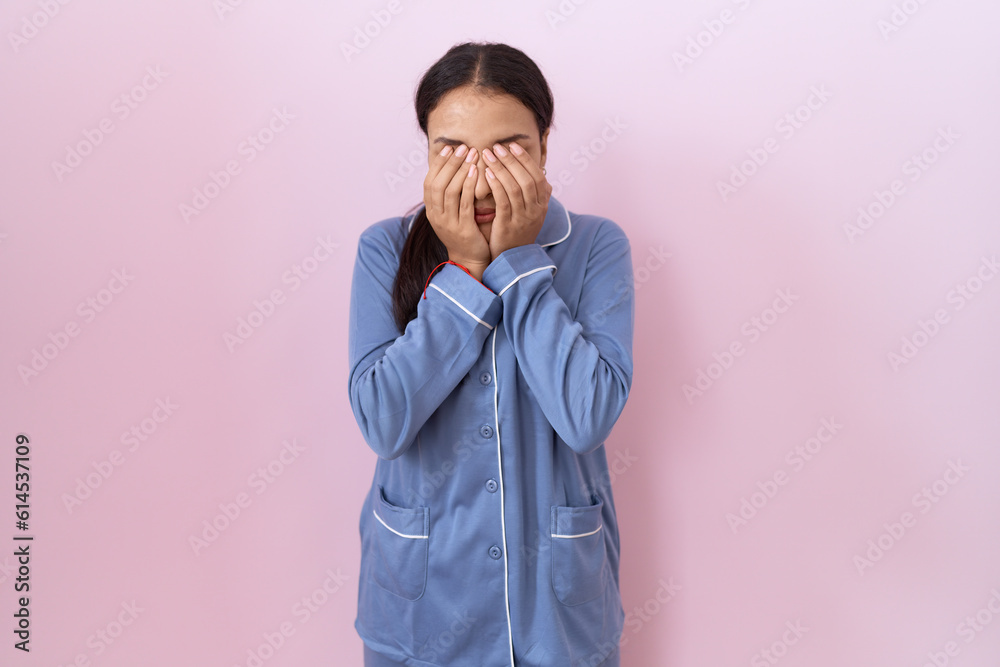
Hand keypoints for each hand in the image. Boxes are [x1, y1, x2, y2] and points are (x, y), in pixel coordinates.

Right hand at [423, 143, 490, 275]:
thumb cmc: (463, 232)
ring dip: (461, 170)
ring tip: (472, 155)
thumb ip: (449, 194)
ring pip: (450, 191)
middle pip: (438, 183)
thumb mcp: (451, 213)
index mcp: (431, 210)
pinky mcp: (462, 228)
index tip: (449, 148)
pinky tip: (477, 172)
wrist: (469, 260)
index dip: (438, 164)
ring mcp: (448, 223)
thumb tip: (452, 167)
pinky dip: (470, 185)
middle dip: (450, 163)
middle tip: (462, 147)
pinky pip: (465, 203)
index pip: (429, 181)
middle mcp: (436, 216)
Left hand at [482, 141, 551, 261]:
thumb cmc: (518, 229)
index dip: (525, 159)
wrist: (511, 257)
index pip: (538, 175)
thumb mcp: (531, 211)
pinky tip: (486, 174)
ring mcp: (524, 218)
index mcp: (543, 204)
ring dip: (501, 169)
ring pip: (515, 188)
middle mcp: (537, 210)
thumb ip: (534, 192)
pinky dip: (496, 185)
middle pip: (527, 179)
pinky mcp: (509, 225)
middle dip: (511, 160)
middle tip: (497, 147)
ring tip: (488, 156)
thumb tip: (537, 168)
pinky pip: (504, 201)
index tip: (512, 145)